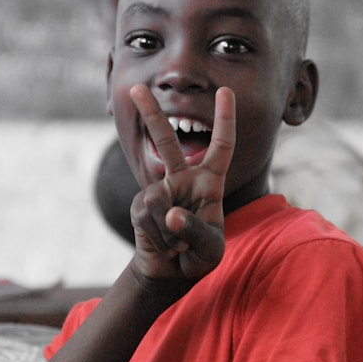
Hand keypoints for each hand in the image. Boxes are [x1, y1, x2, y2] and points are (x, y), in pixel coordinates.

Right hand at [128, 85, 234, 283]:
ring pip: (160, 199)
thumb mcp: (210, 249)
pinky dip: (159, 236)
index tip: (226, 91)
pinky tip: (164, 245)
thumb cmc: (199, 257)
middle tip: (136, 88)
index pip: (221, 146)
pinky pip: (148, 216)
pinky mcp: (140, 206)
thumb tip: (170, 211)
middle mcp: (183, 179)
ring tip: (178, 245)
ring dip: (170, 230)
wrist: (171, 274)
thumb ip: (196, 230)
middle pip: (167, 141)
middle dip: (151, 114)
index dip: (225, 120)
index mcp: (209, 182)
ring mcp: (160, 190)